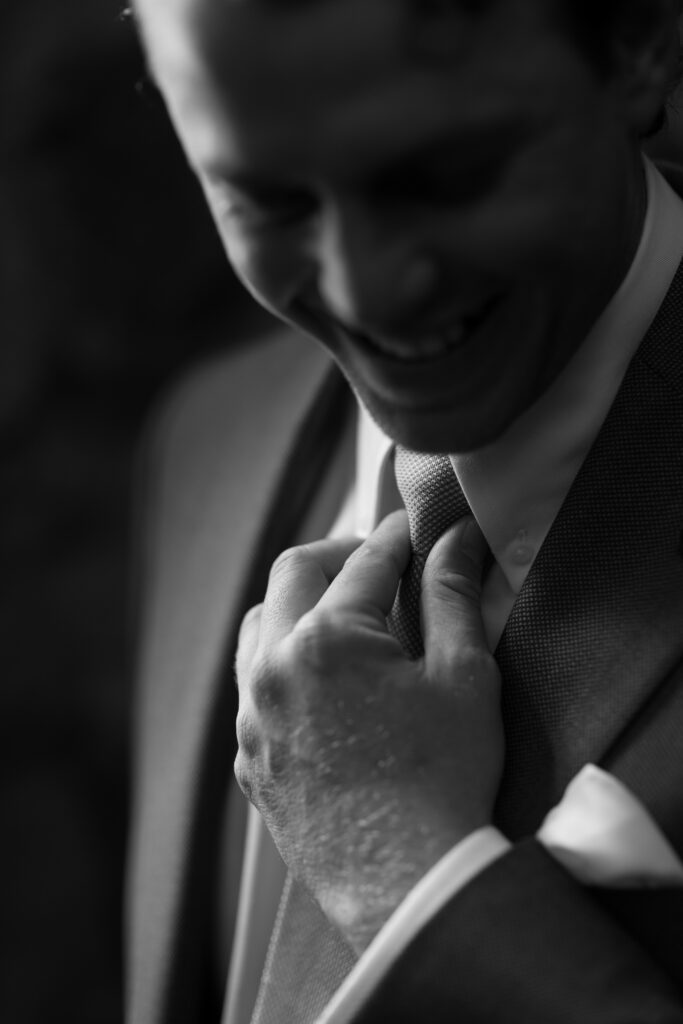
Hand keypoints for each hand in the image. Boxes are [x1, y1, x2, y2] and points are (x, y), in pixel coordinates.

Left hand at [234, 510, 503, 951]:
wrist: (405, 883)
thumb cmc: (444, 779)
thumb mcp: (463, 675)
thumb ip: (451, 595)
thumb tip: (455, 538)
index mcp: (328, 639)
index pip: (365, 561)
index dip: (398, 537)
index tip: (418, 527)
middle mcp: (274, 667)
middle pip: (294, 574)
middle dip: (338, 555)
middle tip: (379, 564)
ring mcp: (253, 714)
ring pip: (260, 625)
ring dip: (299, 605)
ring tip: (344, 616)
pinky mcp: (249, 755)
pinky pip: (252, 685)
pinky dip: (282, 661)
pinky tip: (320, 681)